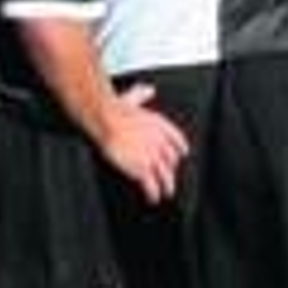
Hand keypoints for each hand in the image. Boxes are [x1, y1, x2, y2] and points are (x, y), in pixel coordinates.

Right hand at [98, 83, 187, 204]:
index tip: (181, 155)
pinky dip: (153, 193)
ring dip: (166, 186)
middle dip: (170, 170)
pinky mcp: (142, 169)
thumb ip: (141, 95)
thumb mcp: (131, 98)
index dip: (179, 149)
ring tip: (165, 194)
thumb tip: (148, 89)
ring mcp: (152, 156)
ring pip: (164, 175)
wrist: (106, 119)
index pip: (177, 139)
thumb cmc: (114, 109)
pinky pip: (151, 185)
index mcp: (159, 125)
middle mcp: (160, 142)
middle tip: (170, 179)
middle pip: (171, 160)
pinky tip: (153, 198)